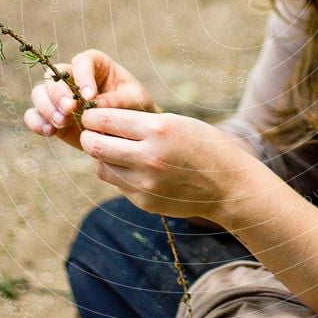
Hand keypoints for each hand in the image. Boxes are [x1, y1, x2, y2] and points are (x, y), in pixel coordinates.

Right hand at [24, 49, 155, 148]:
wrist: (129, 128)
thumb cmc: (134, 105)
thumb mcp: (134, 100)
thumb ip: (117, 100)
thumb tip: (94, 104)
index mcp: (95, 64)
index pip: (82, 62)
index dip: (82, 76)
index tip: (89, 96)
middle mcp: (72, 77)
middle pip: (54, 76)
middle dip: (59, 93)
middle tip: (70, 110)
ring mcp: (59, 96)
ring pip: (40, 93)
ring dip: (47, 107)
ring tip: (62, 123)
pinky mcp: (52, 115)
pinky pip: (33, 115)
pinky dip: (37, 122)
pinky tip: (49, 132)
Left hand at [79, 107, 252, 220]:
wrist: (228, 185)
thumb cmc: (204, 146)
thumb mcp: (177, 122)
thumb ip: (141, 123)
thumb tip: (103, 124)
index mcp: (159, 128)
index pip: (106, 120)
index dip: (92, 117)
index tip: (91, 116)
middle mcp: (149, 156)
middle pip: (95, 145)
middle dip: (88, 136)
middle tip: (90, 133)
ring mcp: (145, 183)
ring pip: (101, 167)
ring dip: (100, 157)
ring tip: (111, 149)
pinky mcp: (144, 201)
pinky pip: (118, 184)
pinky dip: (118, 173)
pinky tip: (131, 167)